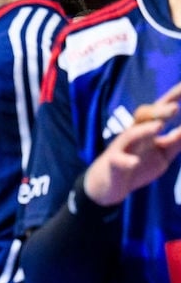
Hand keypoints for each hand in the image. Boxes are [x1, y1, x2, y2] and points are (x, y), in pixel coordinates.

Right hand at [83, 81, 180, 205]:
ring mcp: (122, 148)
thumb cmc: (137, 164)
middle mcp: (133, 134)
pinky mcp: (114, 164)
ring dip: (144, 130)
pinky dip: (126, 161)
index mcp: (146, 129)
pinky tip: (134, 163)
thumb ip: (175, 142)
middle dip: (158, 110)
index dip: (172, 96)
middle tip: (175, 107)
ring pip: (130, 135)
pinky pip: (118, 161)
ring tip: (158, 127)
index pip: (160, 109)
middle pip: (142, 116)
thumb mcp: (162, 154)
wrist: (108, 186)